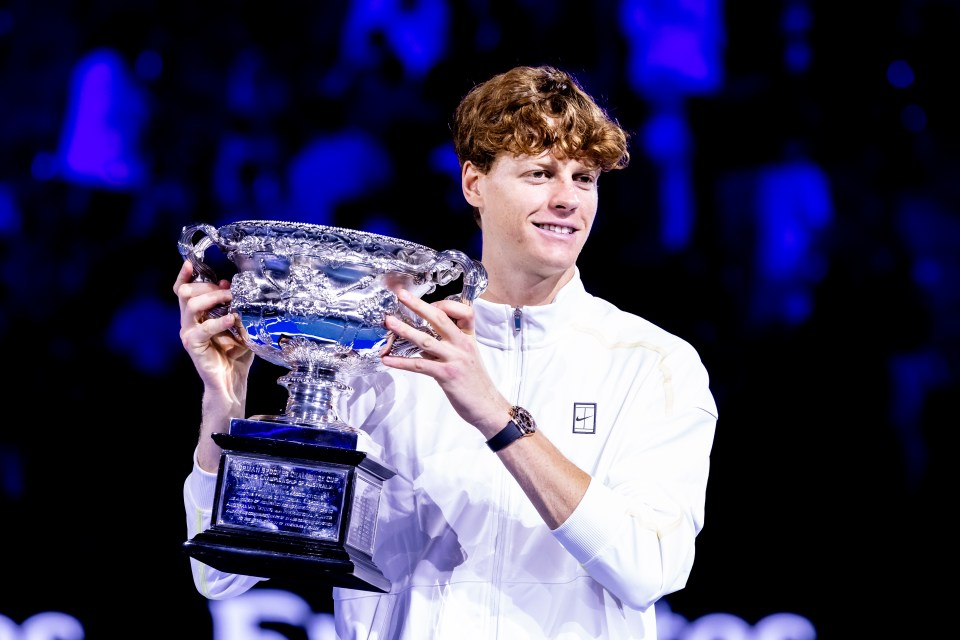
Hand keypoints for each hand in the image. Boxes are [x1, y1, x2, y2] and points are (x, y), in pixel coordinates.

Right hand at [173, 260, 253, 389]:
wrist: (232, 381)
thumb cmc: (235, 354)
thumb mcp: (239, 325)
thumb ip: (234, 307)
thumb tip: (229, 286)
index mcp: (197, 316)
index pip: (183, 291)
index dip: (184, 276)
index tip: (191, 263)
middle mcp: (188, 322)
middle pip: (186, 293)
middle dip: (207, 285)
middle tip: (227, 289)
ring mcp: (189, 333)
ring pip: (191, 306)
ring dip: (212, 298)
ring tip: (230, 299)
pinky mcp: (193, 346)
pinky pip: (201, 329)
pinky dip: (218, 321)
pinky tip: (232, 319)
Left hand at [381, 289, 509, 437]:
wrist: (486, 406)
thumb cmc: (475, 382)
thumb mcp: (467, 356)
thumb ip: (448, 344)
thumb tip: (422, 337)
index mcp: (468, 338)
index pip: (463, 311)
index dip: (445, 304)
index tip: (428, 303)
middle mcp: (462, 345)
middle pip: (439, 318)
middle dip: (418, 305)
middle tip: (402, 295)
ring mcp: (455, 359)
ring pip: (426, 340)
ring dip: (405, 330)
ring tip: (390, 323)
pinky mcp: (447, 375)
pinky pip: (420, 365)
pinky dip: (402, 362)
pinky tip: (388, 360)